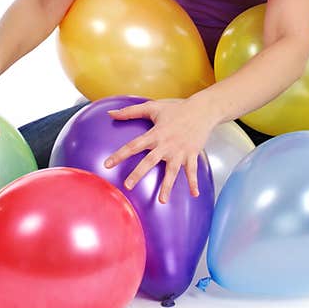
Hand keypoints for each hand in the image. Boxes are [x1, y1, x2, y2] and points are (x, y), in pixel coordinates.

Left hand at [103, 98, 218, 203]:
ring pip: (172, 171)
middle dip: (138, 174)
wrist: (202, 110)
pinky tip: (194, 194)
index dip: (119, 155)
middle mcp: (166, 144)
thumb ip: (130, 111)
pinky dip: (193, 182)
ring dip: (167, 186)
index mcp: (155, 134)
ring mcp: (180, 151)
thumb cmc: (176, 108)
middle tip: (127, 186)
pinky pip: (192, 170)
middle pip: (150, 161)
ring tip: (162, 200)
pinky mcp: (192, 154)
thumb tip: (110, 113)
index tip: (107, 165)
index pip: (133, 145)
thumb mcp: (152, 107)